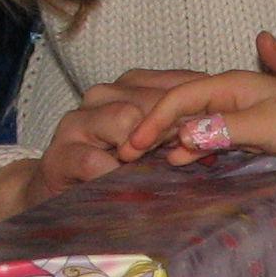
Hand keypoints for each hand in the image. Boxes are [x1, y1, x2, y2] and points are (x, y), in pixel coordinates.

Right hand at [0, 72, 202, 226]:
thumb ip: (179, 134)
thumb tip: (221, 136)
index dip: (199, 107)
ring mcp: (78, 122)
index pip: (172, 84)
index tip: (221, 133)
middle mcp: (102, 96)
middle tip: (198, 154)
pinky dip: (118, 177)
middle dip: (178, 128)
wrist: (54, 193)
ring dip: (150, 147)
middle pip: (152, 100)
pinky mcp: (62, 155)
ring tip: (165, 169)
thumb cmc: (112, 169)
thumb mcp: (151, 147)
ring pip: (125, 120)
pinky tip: (131, 189)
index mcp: (127, 88)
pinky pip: (96, 162)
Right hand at [120, 71, 275, 167]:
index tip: (134, 145)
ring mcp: (237, 116)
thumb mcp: (265, 126)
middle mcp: (230, 96)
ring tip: (143, 162)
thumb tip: (183, 137)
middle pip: (181, 110)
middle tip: (127, 157)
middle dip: (153, 130)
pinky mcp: (246, 136)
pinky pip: (209, 141)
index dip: (154, 120)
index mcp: (231, 84)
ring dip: (169, 141)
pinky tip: (179, 164)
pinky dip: (191, 151)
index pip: (180, 98)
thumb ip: (223, 130)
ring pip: (193, 126)